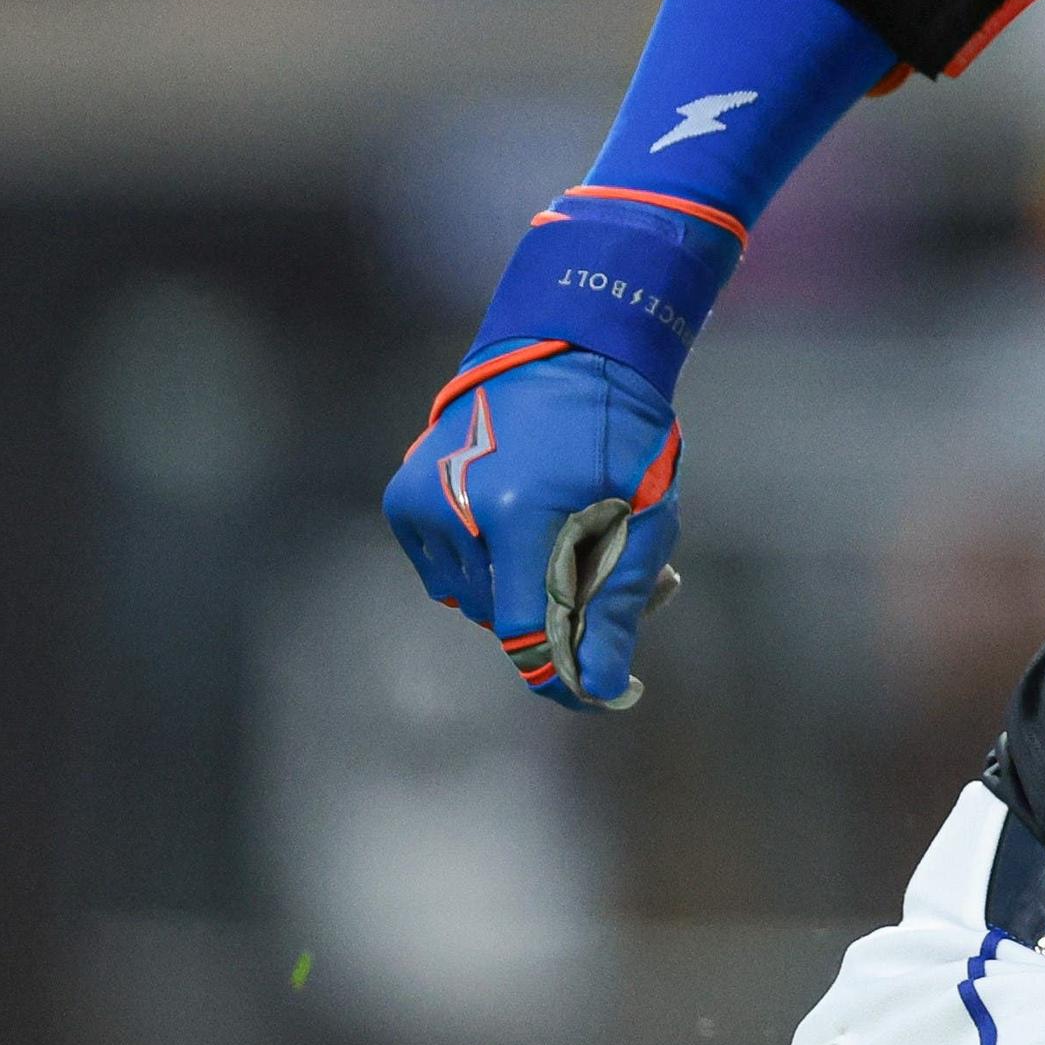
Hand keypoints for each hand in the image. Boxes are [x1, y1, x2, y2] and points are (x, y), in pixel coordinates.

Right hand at [384, 343, 685, 710]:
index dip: (559, 671)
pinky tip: (522, 524)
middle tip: (615, 576)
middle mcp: (455, 510)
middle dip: (556, 612)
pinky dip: (484, 565)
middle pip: (499, 617)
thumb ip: (615, 609)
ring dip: (517, 589)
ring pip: (470, 599)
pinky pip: (445, 571)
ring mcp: (420, 503)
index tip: (595, 691)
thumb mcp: (641, 521)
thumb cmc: (617, 438)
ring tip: (573, 542)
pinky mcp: (403, 500)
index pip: (523, 631)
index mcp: (521, 513)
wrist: (567, 354)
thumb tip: (601, 690)